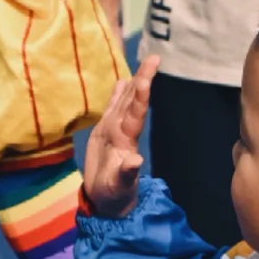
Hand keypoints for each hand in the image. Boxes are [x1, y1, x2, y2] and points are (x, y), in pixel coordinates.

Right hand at [83, 56, 157, 217]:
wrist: (107, 201)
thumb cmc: (115, 196)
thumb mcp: (119, 187)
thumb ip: (127, 174)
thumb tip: (136, 162)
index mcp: (127, 142)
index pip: (135, 115)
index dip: (140, 96)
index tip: (146, 79)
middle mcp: (123, 132)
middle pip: (133, 101)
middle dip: (143, 79)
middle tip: (153, 58)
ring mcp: (115, 131)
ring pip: (124, 101)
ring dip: (134, 81)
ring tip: (143, 62)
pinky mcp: (105, 133)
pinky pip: (112, 109)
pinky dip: (116, 95)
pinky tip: (122, 80)